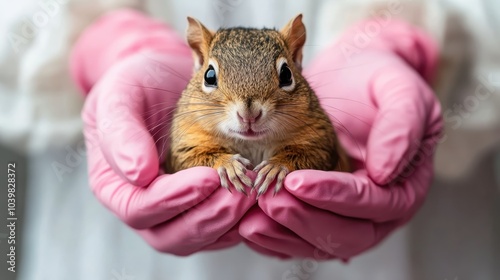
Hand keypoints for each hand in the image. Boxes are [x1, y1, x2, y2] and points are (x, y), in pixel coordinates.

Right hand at [74, 9, 255, 254]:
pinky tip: (257, 200)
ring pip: (198, 237)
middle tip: (240, 196)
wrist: (166, 79)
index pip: (140, 209)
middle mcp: (144, 206)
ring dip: (228, 222)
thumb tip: (138, 174)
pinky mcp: (201, 205)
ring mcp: (174, 209)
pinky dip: (240, 220)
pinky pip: (219, 228)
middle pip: (171, 235)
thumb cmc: (138, 86)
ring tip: (253, 195)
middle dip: (208, 218)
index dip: (172, 199)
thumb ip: (122, 132)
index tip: (208, 177)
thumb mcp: (120, 96)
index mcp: (114, 186)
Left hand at [240, 18, 442, 258]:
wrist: (353, 77)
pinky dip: (273, 237)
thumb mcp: (401, 92)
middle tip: (270, 200)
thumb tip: (386, 172)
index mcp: (403, 186)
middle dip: (305, 219)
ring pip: (318, 243)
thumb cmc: (379, 84)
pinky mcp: (318, 213)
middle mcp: (375, 210)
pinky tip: (249, 225)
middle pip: (346, 234)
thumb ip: (401, 126)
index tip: (297, 181)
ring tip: (251, 218)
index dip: (335, 196)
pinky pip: (297, 239)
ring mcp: (345, 215)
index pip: (372, 202)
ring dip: (283, 233)